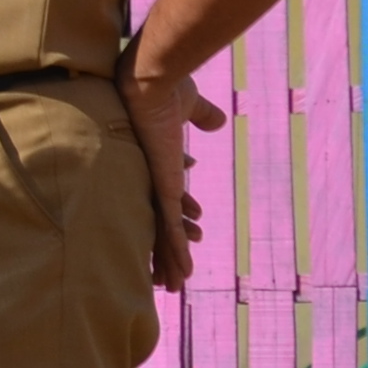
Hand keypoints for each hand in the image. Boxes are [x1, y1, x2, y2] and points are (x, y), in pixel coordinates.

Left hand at [121, 69, 226, 292]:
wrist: (149, 79)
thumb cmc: (162, 86)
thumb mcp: (188, 106)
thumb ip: (202, 115)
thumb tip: (218, 121)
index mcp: (156, 164)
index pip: (165, 200)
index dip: (175, 220)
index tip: (188, 234)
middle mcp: (150, 180)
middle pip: (156, 223)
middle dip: (163, 251)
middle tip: (165, 277)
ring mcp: (153, 187)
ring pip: (160, 234)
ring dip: (169, 262)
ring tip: (173, 288)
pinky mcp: (159, 189)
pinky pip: (166, 228)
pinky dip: (174, 253)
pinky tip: (179, 274)